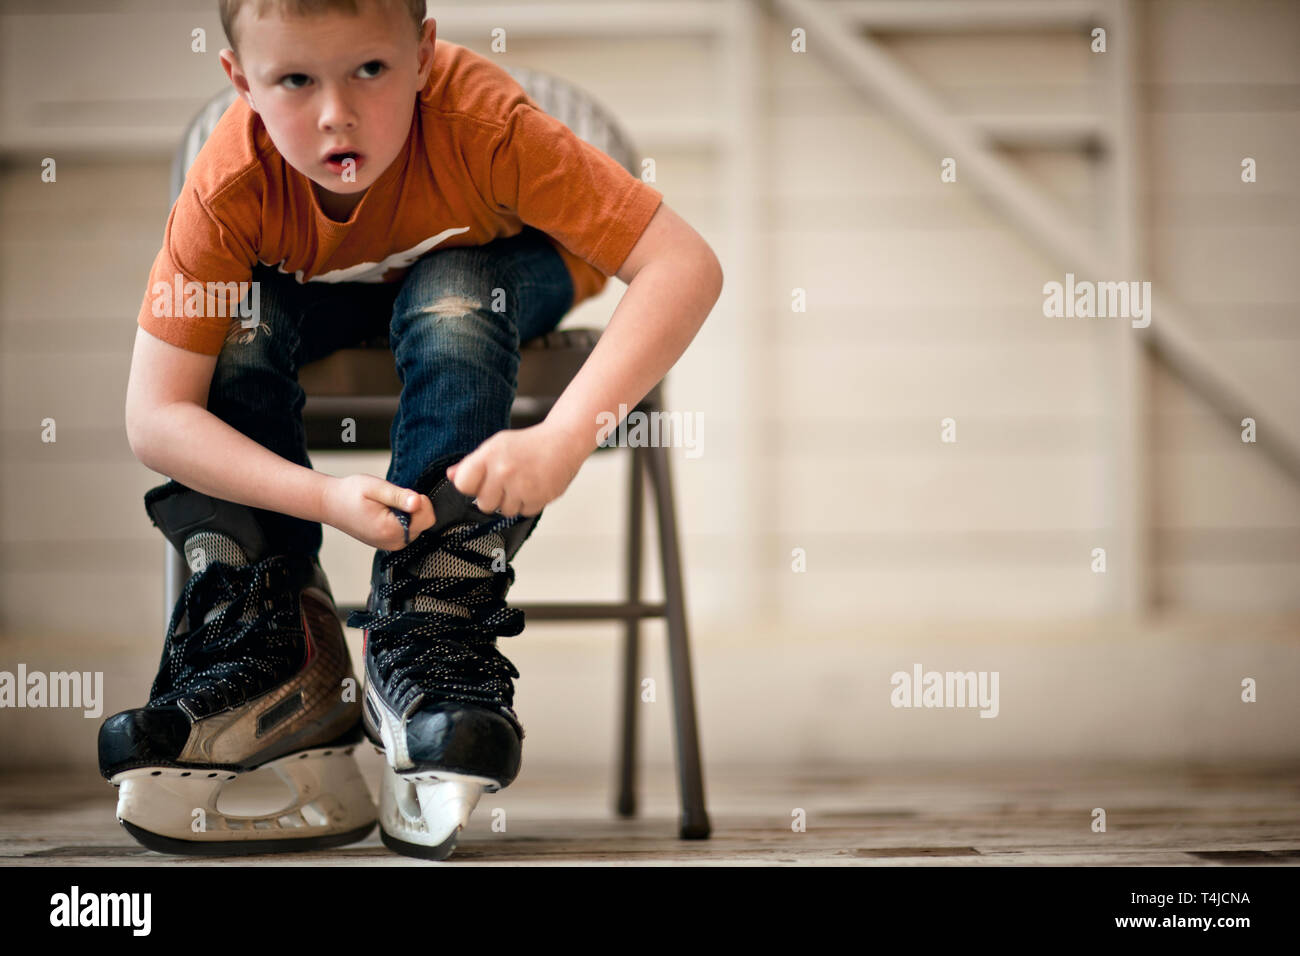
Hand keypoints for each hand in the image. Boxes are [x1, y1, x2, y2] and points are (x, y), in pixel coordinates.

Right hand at [320, 474, 435, 550]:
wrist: (330, 504)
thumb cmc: (350, 493)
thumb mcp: (376, 487)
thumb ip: (399, 496)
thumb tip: (419, 502)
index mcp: (391, 530)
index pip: (427, 518)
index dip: (420, 502)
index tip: (403, 494)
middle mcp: (393, 542)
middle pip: (424, 523)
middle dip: (413, 508)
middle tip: (390, 499)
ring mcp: (391, 545)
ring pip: (417, 526)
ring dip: (407, 513)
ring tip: (385, 506)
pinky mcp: (389, 543)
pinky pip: (407, 530)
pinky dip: (401, 519)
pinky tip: (384, 513)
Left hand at [447, 423, 586, 516]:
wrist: (563, 441)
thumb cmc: (528, 444)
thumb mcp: (496, 446)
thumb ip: (472, 463)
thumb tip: (451, 475)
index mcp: (489, 455)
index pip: (463, 485)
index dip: (471, 486)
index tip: (481, 481)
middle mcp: (503, 470)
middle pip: (484, 504)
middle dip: (494, 497)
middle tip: (507, 483)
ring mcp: (521, 485)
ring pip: (505, 511)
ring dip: (512, 502)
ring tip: (522, 484)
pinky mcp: (538, 497)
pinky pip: (524, 512)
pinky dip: (528, 503)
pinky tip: (534, 487)